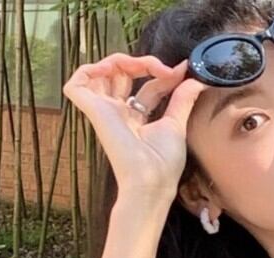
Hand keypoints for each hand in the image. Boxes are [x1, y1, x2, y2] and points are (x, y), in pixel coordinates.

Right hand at [62, 52, 209, 201]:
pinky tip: (111, 69)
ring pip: (101, 74)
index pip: (147, 87)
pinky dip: (90, 69)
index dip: (161, 74)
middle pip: (123, 75)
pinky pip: (77, 84)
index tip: (181, 70)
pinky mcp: (93, 111)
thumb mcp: (176, 124)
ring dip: (120, 61)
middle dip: (142, 63)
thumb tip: (196, 80)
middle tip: (164, 69)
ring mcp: (105, 112)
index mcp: (137, 119)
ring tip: (141, 65)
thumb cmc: (162, 164)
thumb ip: (183, 100)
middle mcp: (119, 114)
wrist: (150, 180)